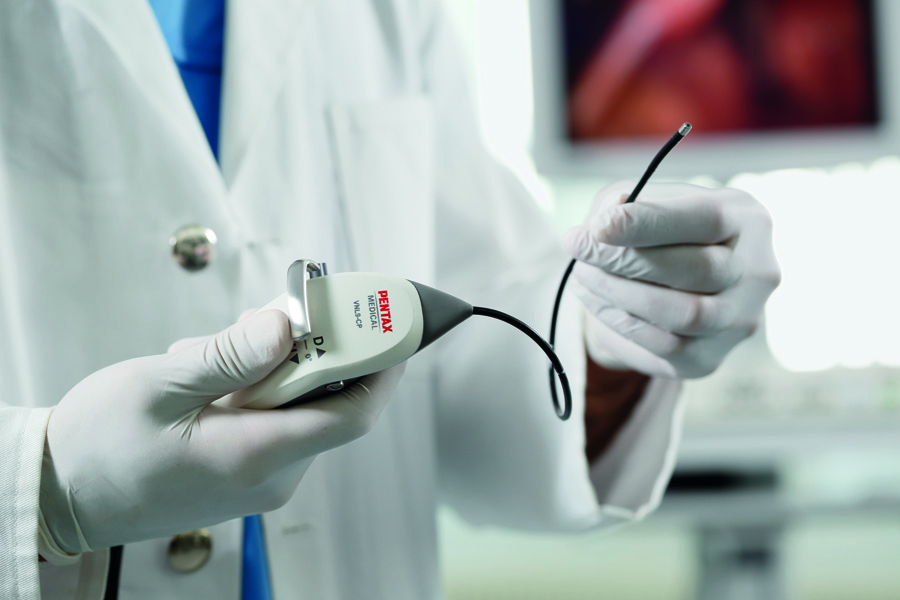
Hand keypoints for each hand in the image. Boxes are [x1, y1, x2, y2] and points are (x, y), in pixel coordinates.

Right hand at [40, 310, 404, 552]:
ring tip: (206, 356)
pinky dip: (254, 385)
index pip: (354, 413)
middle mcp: (271, 475)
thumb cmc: (98, 447)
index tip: (391, 322)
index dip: (383, 366)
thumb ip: (230, 357)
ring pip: (298, 403)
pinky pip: (274, 416)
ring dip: (270, 365)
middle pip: (328, 399)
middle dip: (311, 349)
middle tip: (276, 311)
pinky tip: (205, 377)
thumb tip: (288, 326)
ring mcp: (261, 477)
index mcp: (255, 456)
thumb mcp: (157, 388)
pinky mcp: (247, 470)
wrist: (60, 497)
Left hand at [563, 181, 780, 378]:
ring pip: (686, 317)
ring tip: (583, 276)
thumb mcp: (643, 201)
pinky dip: (621, 326)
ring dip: (621, 296)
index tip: (598, 226)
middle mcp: (757, 272)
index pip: (708, 221)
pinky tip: (597, 304)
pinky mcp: (709, 360)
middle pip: (701, 271)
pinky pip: (665, 351)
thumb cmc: (658, 231)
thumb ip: (626, 203)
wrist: (673, 283)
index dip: (650, 224)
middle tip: (579, 249)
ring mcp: (739, 321)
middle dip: (628, 261)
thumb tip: (603, 226)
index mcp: (747, 219)